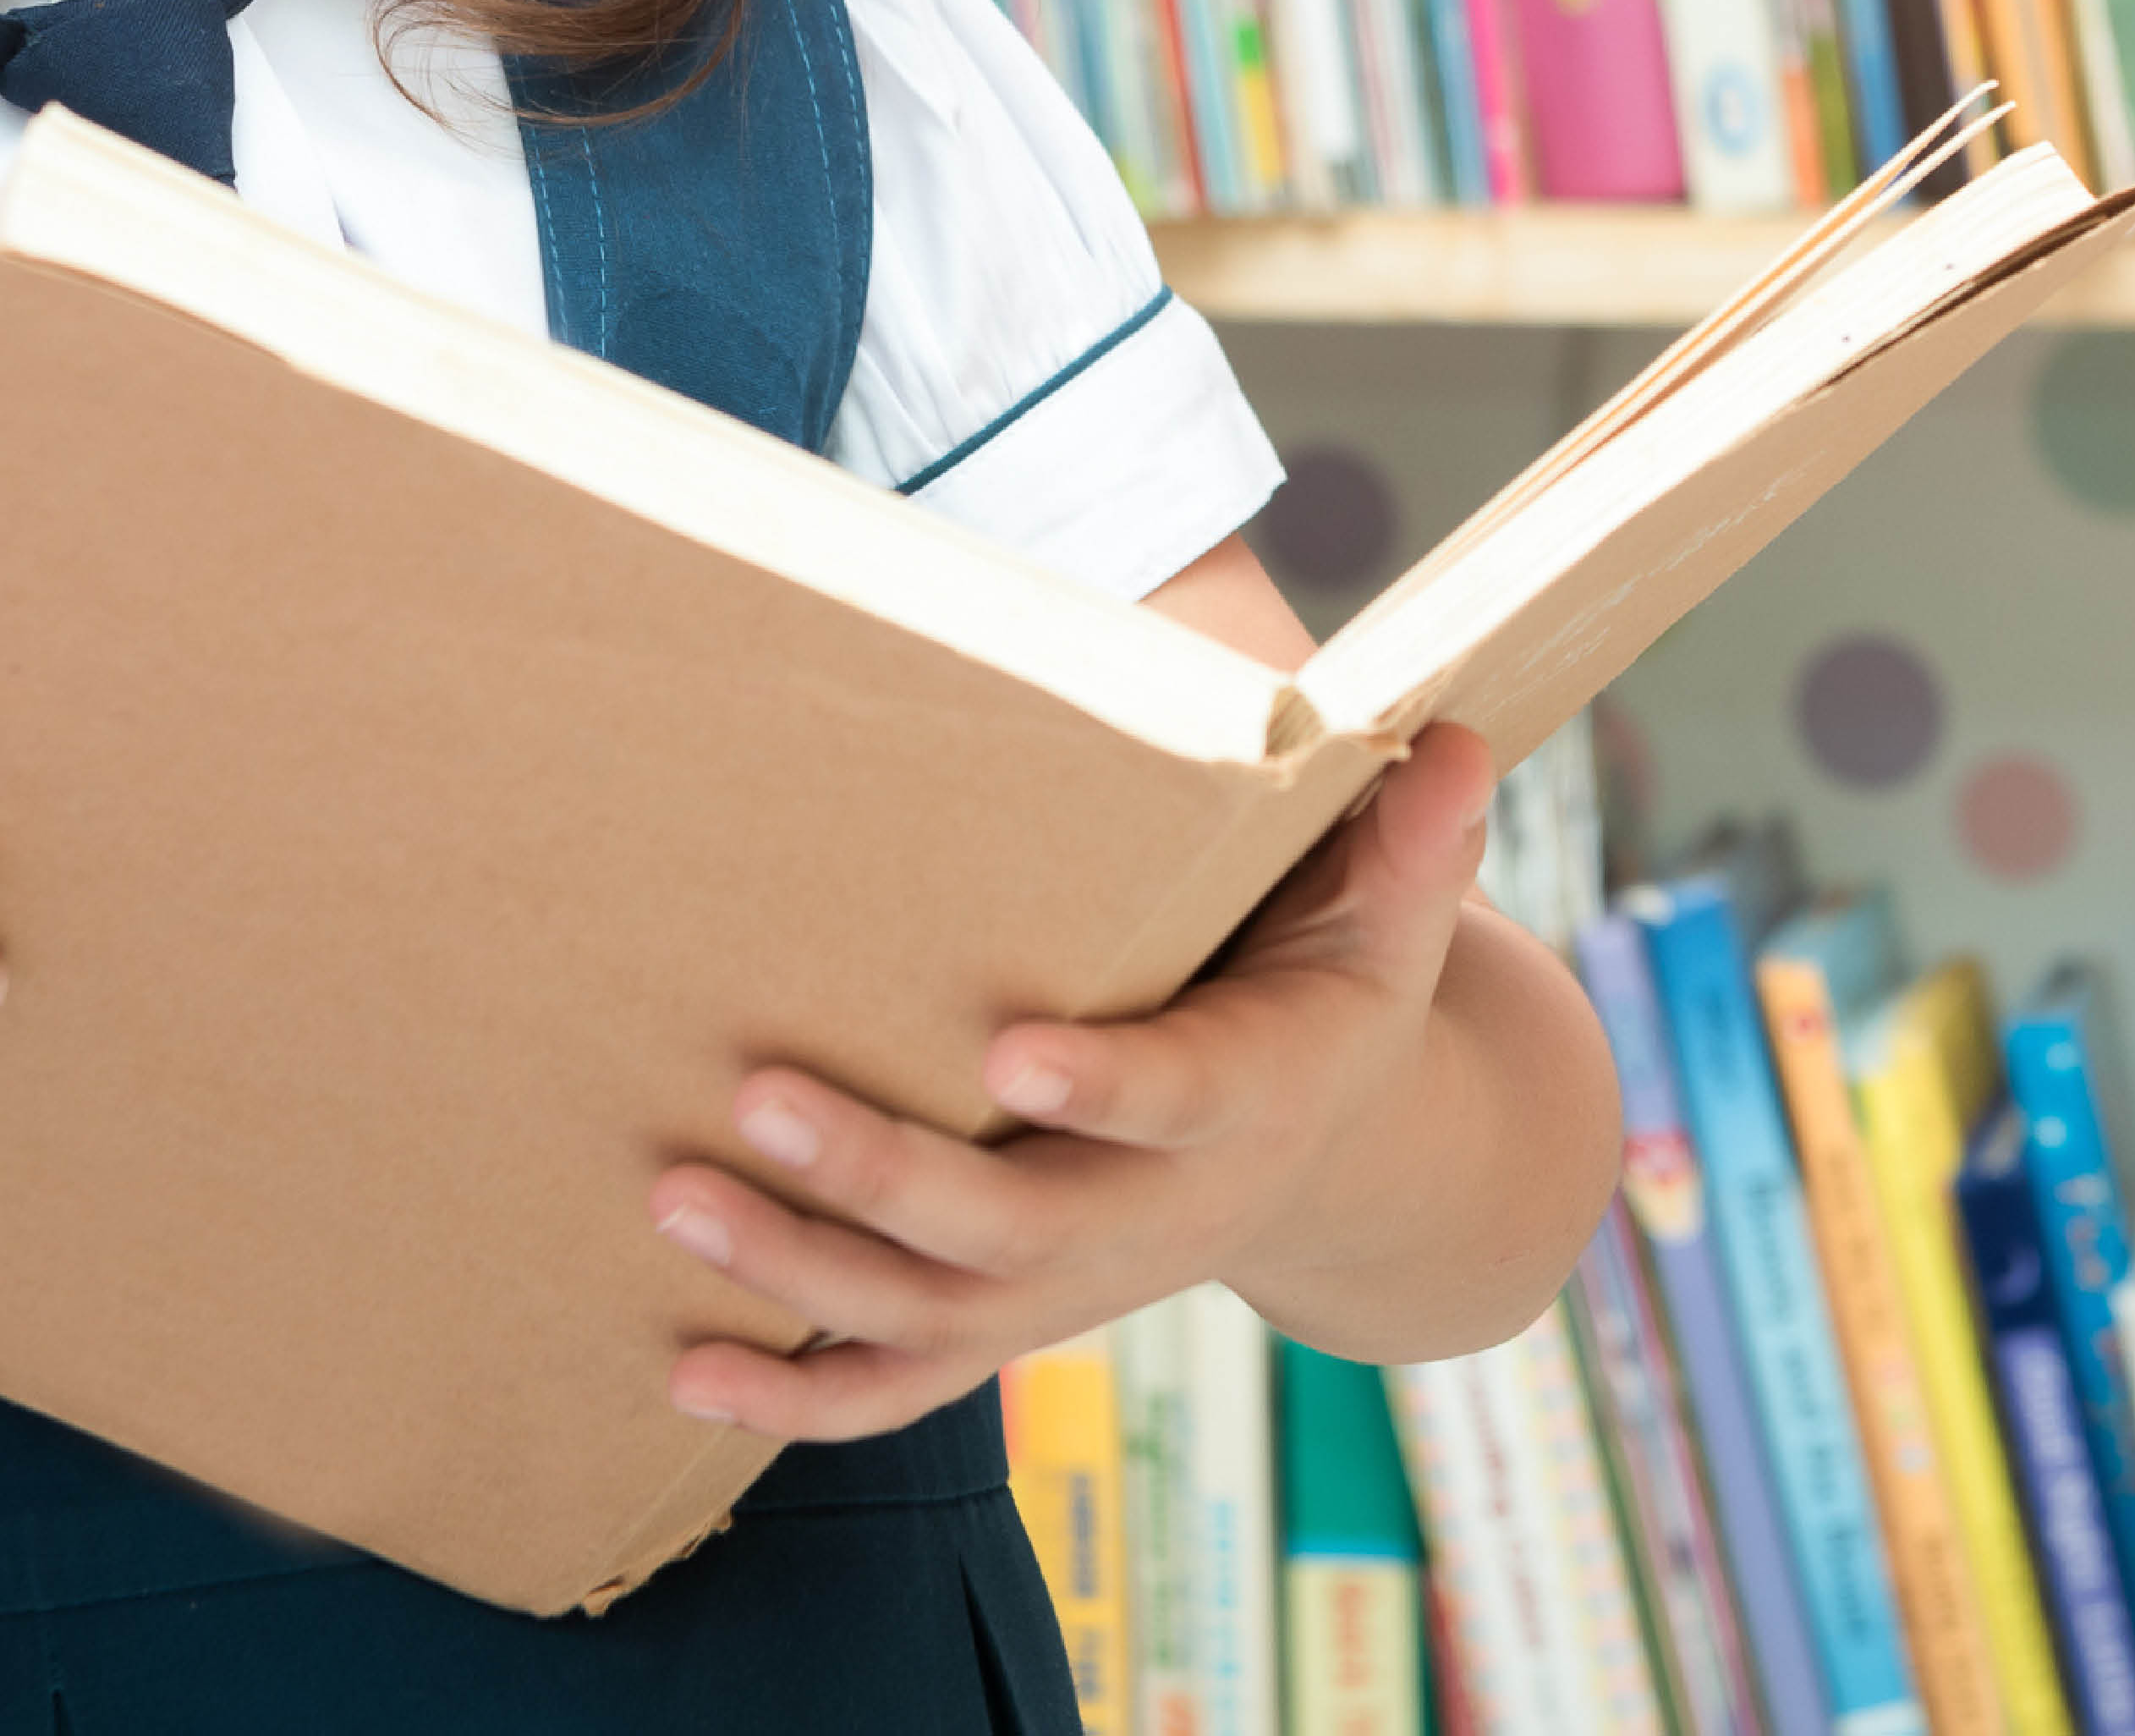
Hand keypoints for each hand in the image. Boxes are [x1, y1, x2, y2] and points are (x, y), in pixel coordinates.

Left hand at [646, 724, 1502, 1439]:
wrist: (1331, 1170)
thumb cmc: (1332, 1000)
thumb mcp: (1389, 926)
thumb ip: (1409, 842)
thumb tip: (1460, 737)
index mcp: (1250, 1101)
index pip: (1178, 1100)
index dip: (1104, 1090)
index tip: (1009, 1053)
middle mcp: (1158, 1218)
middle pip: (1017, 1227)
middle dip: (883, 1175)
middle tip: (753, 1100)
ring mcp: (1079, 1288)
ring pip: (935, 1316)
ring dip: (800, 1276)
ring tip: (674, 1202)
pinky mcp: (1020, 1326)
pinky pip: (907, 1385)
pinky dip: (801, 1398)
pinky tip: (686, 1375)